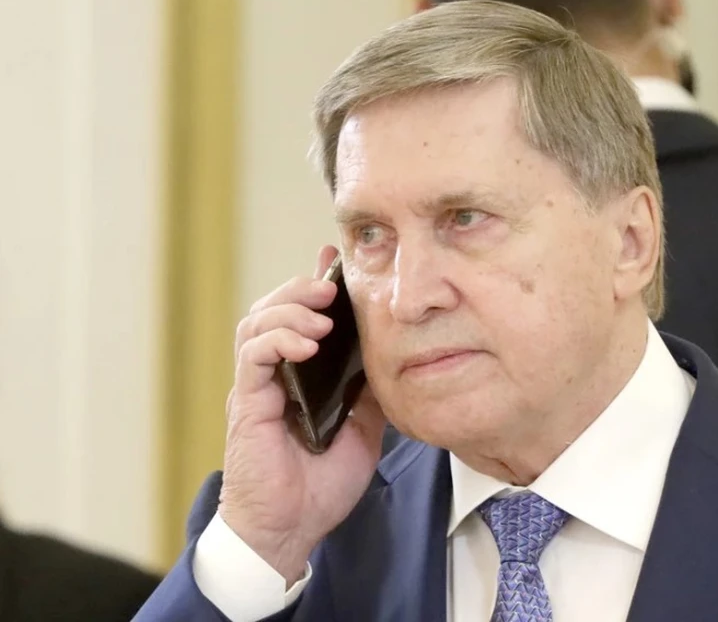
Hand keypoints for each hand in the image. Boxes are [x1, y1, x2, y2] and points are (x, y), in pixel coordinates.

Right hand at [219, 245, 384, 584]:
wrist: (291, 529)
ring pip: (257, 322)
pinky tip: (307, 345)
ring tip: (322, 315)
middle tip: (329, 284)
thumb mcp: (363, 430)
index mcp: (300, 376)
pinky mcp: (248, 402)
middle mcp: (274, 374)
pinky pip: (253, 355)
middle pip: (272, 308)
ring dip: (289, 309)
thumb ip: (370, 392)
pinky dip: (278, 340)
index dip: (314, 285)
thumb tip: (395, 356)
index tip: (335, 262)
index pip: (300, 317)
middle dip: (300, 288)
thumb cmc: (320, 485)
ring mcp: (257, 386)